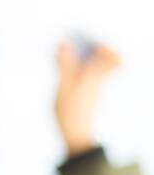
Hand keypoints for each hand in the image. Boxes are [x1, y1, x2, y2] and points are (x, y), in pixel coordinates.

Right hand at [55, 40, 120, 155]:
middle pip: (105, 59)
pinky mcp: (86, 92)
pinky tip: (60, 68)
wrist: (74, 133)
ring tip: (61, 54)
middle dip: (90, 49)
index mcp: (97, 75)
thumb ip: (64, 62)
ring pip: (94, 66)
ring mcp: (93, 86)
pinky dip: (75, 67)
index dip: (104, 46)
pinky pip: (85, 74)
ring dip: (80, 58)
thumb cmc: (70, 110)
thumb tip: (63, 43)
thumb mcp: (64, 84)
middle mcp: (99, 79)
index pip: (114, 56)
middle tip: (74, 46)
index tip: (87, 41)